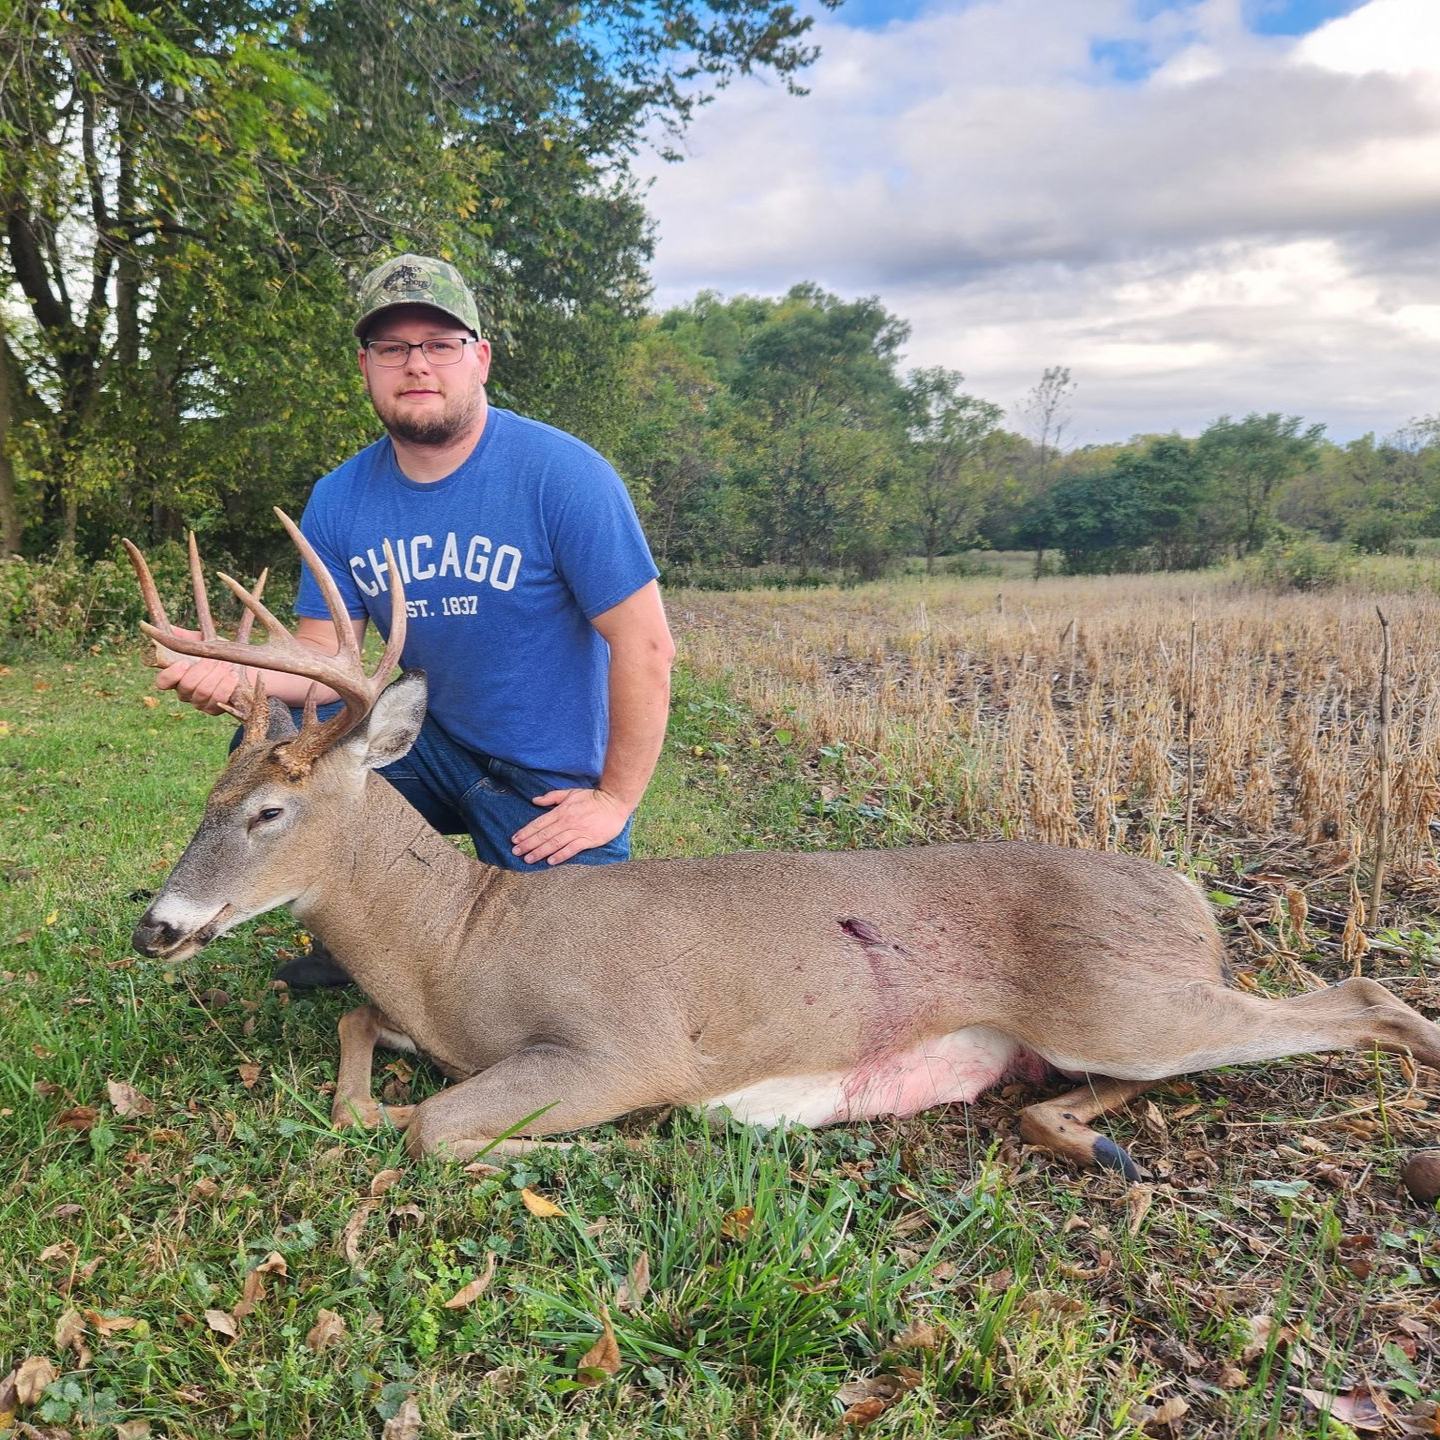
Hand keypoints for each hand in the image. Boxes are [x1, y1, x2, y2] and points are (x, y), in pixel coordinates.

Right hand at [154, 629, 244, 715]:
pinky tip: (233, 676)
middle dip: (202, 671)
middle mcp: (186, 692)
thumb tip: (171, 628)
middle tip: (215, 660)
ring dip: (216, 676)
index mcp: (178, 677)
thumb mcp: (205, 641)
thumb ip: (186, 637)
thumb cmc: (222, 654)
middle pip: (186, 686)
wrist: (249, 668)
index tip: (184, 663)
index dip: (171, 674)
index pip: (163, 682)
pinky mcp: (214, 710)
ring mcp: (199, 703)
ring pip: (202, 692)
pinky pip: (217, 700)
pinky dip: (226, 686)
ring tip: (227, 665)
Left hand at [511, 788, 629, 865]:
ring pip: (555, 843)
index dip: (526, 832)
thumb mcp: (570, 792)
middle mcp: (567, 822)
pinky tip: (550, 861)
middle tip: (515, 852)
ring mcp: (578, 831)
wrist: (615, 802)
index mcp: (561, 811)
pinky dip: (561, 855)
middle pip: (544, 835)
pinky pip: (572, 849)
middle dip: (528, 844)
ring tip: (528, 859)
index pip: (539, 823)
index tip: (515, 840)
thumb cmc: (592, 797)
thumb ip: (552, 797)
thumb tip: (535, 800)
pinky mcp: (589, 840)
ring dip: (540, 851)